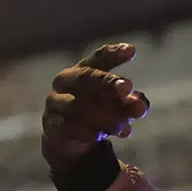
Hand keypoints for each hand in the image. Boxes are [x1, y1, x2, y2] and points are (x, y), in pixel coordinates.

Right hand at [41, 42, 148, 173]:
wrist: (69, 139)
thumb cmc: (97, 113)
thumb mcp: (118, 108)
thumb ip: (131, 105)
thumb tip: (140, 105)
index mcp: (84, 71)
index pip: (99, 58)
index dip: (113, 54)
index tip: (131, 50)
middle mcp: (66, 81)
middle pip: (85, 77)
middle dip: (107, 82)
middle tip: (128, 87)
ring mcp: (55, 102)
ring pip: (77, 105)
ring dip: (103, 117)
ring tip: (124, 129)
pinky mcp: (51, 124)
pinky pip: (66, 126)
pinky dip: (84, 132)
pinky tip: (98, 137)